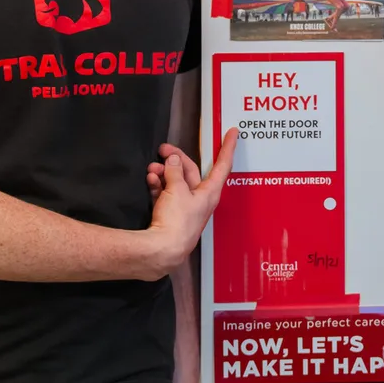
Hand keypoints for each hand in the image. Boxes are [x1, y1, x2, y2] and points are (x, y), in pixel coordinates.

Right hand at [146, 128, 236, 275]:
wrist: (161, 249)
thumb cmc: (177, 222)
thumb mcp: (176, 190)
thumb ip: (175, 172)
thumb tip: (173, 160)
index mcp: (210, 192)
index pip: (223, 164)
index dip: (228, 147)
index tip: (233, 133)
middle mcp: (200, 199)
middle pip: (191, 171)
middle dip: (176, 159)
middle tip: (163, 149)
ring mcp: (186, 207)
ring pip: (176, 182)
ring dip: (164, 173)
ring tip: (152, 168)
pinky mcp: (172, 215)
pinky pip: (166, 193)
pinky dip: (158, 185)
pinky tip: (151, 180)